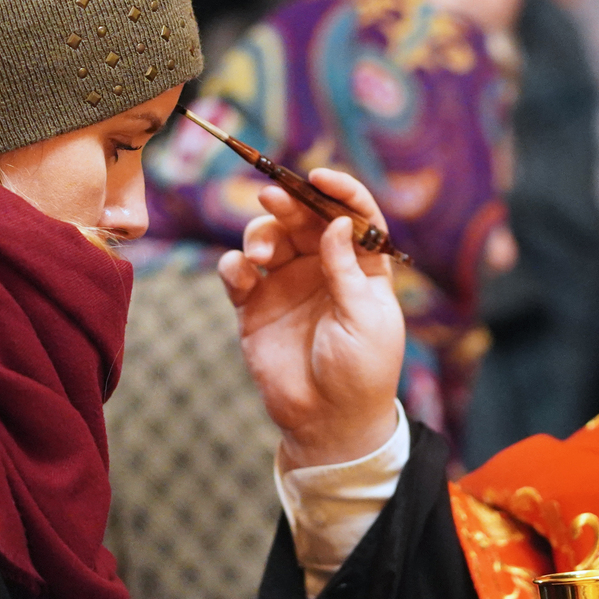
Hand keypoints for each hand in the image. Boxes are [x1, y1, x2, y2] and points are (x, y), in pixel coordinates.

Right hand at [217, 169, 405, 468]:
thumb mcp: (364, 318)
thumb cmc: (361, 371)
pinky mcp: (255, 306)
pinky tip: (240, 272)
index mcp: (362, 267)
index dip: (340, 191)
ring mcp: (287, 285)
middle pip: (305, 219)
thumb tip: (337, 222)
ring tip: (260, 250)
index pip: (354, 216)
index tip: (319, 177)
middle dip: (289, 203)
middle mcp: (324, 268)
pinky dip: (234, 265)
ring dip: (261, 232)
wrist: (328, 422)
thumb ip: (346, 270)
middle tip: (273, 197)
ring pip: (269, 238)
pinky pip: (239, 274)